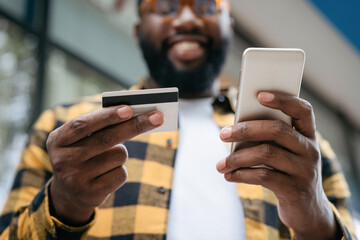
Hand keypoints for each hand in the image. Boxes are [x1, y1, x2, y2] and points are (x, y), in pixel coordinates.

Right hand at [46, 106, 163, 225]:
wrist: (69, 192)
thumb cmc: (82, 154)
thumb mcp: (81, 139)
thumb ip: (100, 126)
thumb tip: (135, 114)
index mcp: (57, 140)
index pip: (83, 124)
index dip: (107, 116)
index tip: (129, 109)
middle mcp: (63, 160)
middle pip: (106, 139)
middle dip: (134, 125)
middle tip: (157, 117)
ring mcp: (76, 179)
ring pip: (119, 155)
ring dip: (122, 152)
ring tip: (108, 158)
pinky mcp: (91, 194)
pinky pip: (121, 174)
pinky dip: (121, 170)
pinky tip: (107, 174)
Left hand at [216, 92, 340, 239]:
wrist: (308, 209)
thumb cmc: (288, 172)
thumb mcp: (286, 153)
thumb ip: (269, 139)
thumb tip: (235, 128)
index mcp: (308, 135)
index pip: (302, 109)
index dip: (282, 100)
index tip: (259, 94)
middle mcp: (310, 150)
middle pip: (277, 130)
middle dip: (245, 130)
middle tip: (222, 134)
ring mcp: (304, 170)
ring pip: (267, 154)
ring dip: (237, 158)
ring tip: (220, 164)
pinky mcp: (294, 190)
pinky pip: (263, 176)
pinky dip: (242, 175)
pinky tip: (229, 176)